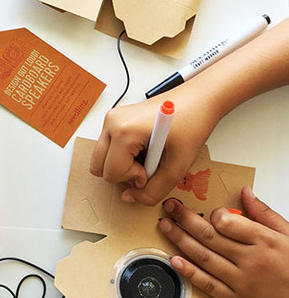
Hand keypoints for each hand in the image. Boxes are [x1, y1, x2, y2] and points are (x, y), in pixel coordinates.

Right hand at [90, 86, 219, 205]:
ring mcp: (111, 118)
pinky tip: (144, 146)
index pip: (111, 173)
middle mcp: (112, 122)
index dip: (133, 179)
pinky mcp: (115, 118)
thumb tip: (130, 198)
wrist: (198, 99)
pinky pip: (109, 147)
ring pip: (102, 158)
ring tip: (147, 155)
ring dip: (122, 163)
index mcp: (123, 131)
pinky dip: (123, 154)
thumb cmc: (191, 124)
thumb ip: (153, 190)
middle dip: (122, 172)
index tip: (152, 169)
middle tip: (147, 165)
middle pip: (98, 166)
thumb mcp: (177, 166)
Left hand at [158, 186, 288, 297]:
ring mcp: (241, 282)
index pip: (228, 223)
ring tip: (165, 226)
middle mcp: (250, 261)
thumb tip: (244, 192)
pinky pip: (207, 284)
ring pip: (203, 257)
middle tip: (169, 207)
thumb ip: (264, 213)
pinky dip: (189, 272)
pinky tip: (174, 260)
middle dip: (184, 219)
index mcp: (264, 241)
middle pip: (209, 236)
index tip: (210, 211)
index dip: (214, 214)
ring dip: (180, 240)